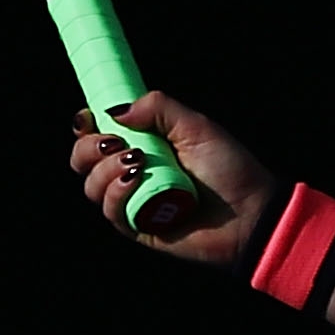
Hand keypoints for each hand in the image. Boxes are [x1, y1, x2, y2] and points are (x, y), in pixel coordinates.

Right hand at [68, 93, 280, 267]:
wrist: (251, 212)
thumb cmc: (230, 169)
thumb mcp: (197, 126)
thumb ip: (159, 107)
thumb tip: (115, 111)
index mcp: (145, 145)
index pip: (98, 134)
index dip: (86, 125)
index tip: (88, 118)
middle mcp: (133, 172)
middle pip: (83, 160)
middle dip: (87, 148)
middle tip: (115, 143)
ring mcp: (134, 201)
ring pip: (91, 186)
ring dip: (105, 170)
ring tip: (138, 162)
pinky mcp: (138, 227)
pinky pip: (110, 210)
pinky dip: (117, 192)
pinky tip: (136, 181)